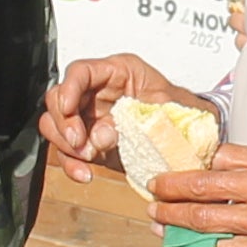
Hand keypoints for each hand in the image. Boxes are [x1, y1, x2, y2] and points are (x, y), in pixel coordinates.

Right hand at [40, 52, 202, 173]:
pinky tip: (85, 174)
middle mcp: (96, 92)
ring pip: (54, 125)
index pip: (81, 71)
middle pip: (58, 99)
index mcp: (116, 72)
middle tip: (79, 143)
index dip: (69, 88)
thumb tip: (101, 135)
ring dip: (65, 145)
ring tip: (88, 158)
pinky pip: (68, 152)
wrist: (191, 136)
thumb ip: (134, 117)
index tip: (68, 108)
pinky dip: (72, 164)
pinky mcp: (90, 142)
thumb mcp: (167, 105)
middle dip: (63, 122)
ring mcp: (90, 117)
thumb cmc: (181, 110)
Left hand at [150, 145, 246, 246]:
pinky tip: (194, 242)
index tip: (157, 183)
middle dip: (169, 213)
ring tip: (164, 227)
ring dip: (181, 237)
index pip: (205, 185)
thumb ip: (238, 157)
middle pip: (201, 218)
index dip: (174, 185)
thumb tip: (204, 158)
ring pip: (210, 245)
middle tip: (153, 207)